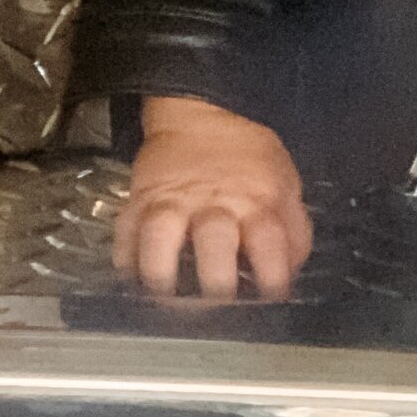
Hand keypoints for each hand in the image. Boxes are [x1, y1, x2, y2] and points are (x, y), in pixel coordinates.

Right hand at [116, 96, 312, 302]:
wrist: (205, 112)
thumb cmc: (248, 156)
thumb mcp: (287, 183)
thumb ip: (292, 231)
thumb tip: (290, 274)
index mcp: (257, 202)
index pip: (271, 243)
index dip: (274, 277)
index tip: (271, 299)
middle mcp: (215, 205)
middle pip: (214, 241)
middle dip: (214, 280)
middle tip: (215, 303)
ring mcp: (174, 202)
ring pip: (160, 236)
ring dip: (160, 270)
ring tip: (164, 295)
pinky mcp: (142, 199)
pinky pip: (125, 229)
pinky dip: (124, 257)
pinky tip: (130, 277)